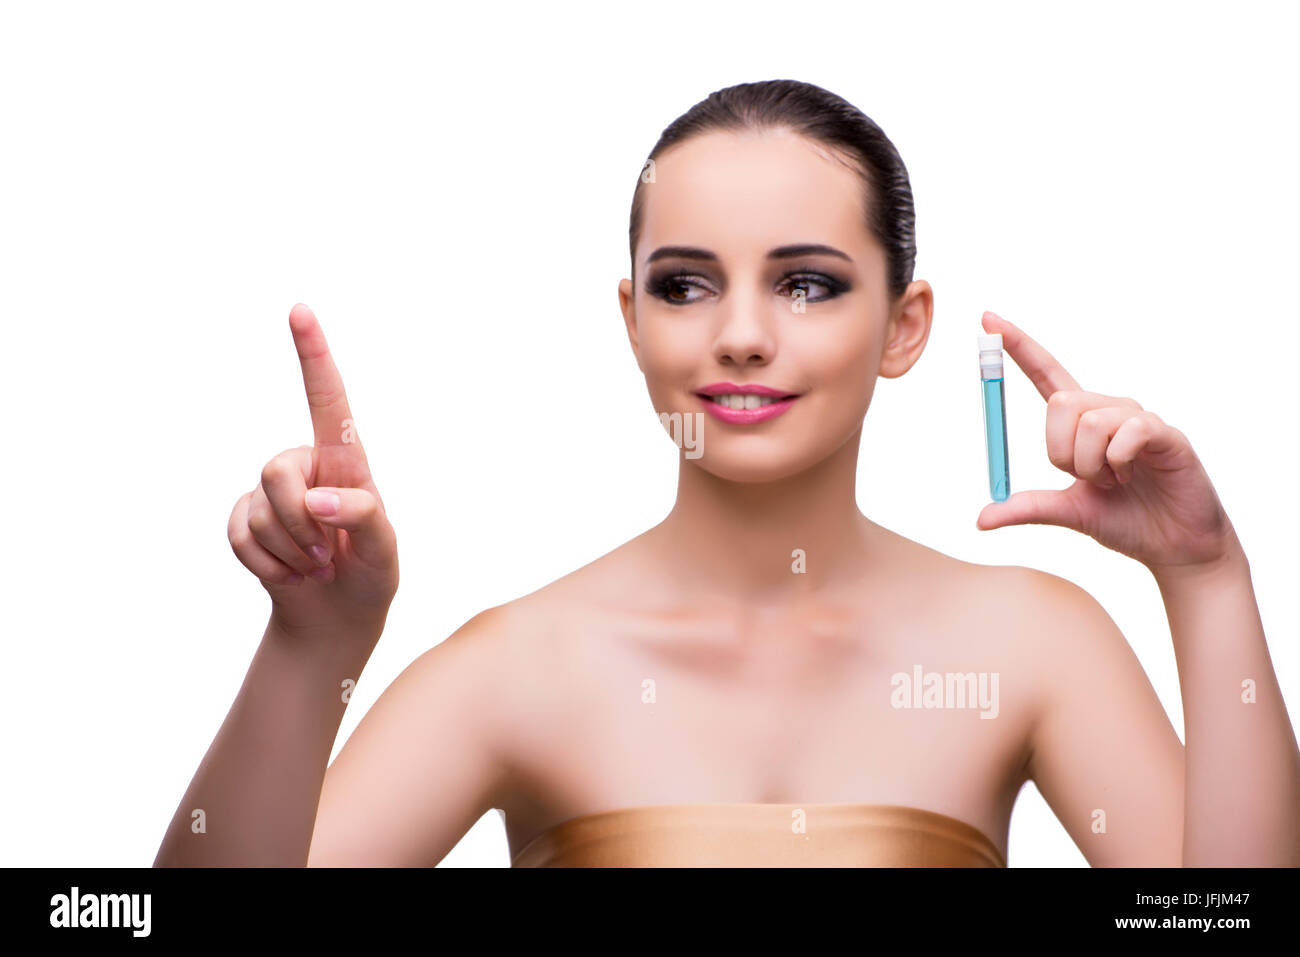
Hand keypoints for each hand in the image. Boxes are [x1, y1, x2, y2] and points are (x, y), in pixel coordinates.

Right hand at [227, 304, 398, 637]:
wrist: (336, 618)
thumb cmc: (371, 577)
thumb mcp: (385, 552)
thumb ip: (365, 518)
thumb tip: (317, 498)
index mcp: (347, 461)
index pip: (330, 401)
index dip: (313, 356)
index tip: (299, 309)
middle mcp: (306, 466)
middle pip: (276, 472)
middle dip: (300, 523)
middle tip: (329, 556)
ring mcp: (272, 493)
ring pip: (259, 510)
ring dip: (290, 552)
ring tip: (316, 566)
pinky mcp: (246, 518)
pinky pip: (239, 537)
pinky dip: (267, 566)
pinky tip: (289, 574)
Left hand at [975, 311, 1238, 574]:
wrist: (1174, 545)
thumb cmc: (1126, 520)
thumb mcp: (1067, 513)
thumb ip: (1027, 508)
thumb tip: (980, 519)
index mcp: (1081, 422)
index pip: (1045, 373)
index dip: (1018, 346)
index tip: (988, 318)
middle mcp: (1108, 410)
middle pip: (1060, 402)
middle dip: (1061, 451)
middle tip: (1089, 478)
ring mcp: (1138, 418)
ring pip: (1089, 421)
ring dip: (1091, 464)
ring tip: (1115, 481)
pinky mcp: (1165, 432)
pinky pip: (1126, 432)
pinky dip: (1117, 461)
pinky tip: (1132, 474)